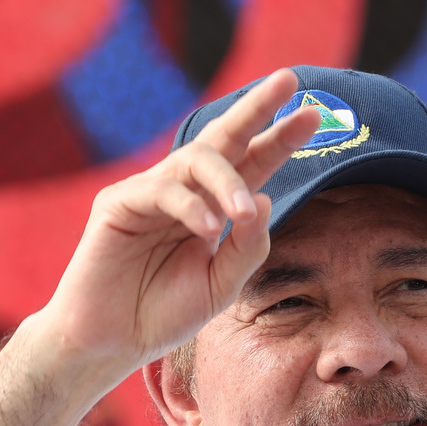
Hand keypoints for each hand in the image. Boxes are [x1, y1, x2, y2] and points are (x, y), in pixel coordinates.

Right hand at [37, 68, 319, 380]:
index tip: (315, 117)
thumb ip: (247, 249)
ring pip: (196, 159)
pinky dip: (191, 207)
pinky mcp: (118, 203)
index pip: (251, 165)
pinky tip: (207, 230)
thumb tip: (264, 198)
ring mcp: (150, 193)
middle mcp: (185, 193)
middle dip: (256, 109)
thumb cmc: (163, 315)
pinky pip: (163, 190)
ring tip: (243, 211)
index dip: (279, 139)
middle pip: (224, 138)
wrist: (112, 343)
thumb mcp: (221, 286)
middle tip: (290, 81)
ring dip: (227, 180)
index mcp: (213, 211)